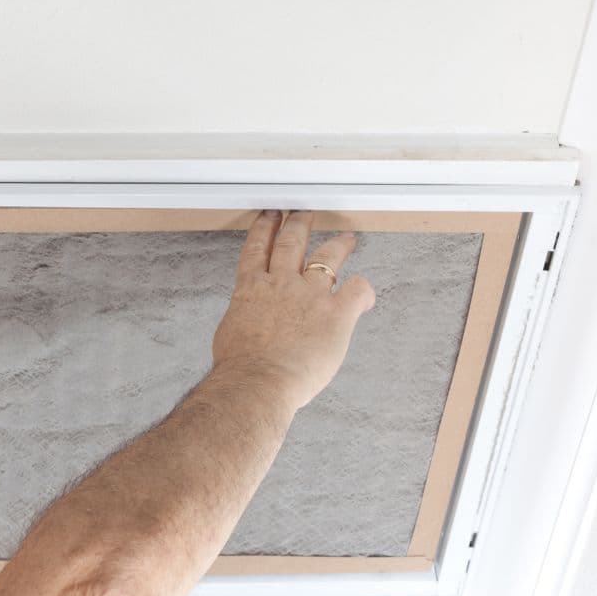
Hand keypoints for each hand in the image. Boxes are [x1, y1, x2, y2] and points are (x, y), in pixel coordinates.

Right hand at [210, 210, 374, 410]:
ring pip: (327, 257)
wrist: (257, 381)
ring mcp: (310, 295)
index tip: (271, 217)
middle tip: (303, 214)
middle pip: (292, 242)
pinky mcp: (335, 313)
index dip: (265, 229)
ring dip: (338, 245)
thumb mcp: (231, 332)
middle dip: (299, 224)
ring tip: (346, 238)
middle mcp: (281, 284)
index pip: (258, 249)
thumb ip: (246, 317)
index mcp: (252, 288)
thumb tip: (250, 321)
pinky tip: (364, 293)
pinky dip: (363, 289)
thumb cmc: (241, 367)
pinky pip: (357, 291)